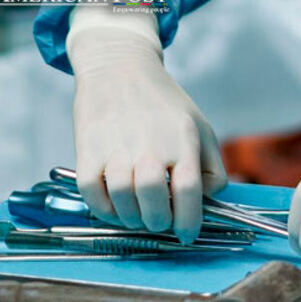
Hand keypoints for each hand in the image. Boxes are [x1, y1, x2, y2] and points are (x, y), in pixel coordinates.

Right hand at [68, 27, 225, 242]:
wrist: (119, 66)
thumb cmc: (164, 104)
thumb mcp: (200, 127)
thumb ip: (212, 167)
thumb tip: (206, 201)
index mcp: (182, 139)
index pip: (189, 190)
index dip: (189, 221)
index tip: (186, 235)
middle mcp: (149, 143)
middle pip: (153, 198)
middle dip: (159, 222)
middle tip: (160, 221)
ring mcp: (115, 146)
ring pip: (122, 198)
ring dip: (131, 218)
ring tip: (138, 214)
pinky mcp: (88, 149)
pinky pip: (91, 192)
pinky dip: (104, 208)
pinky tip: (115, 206)